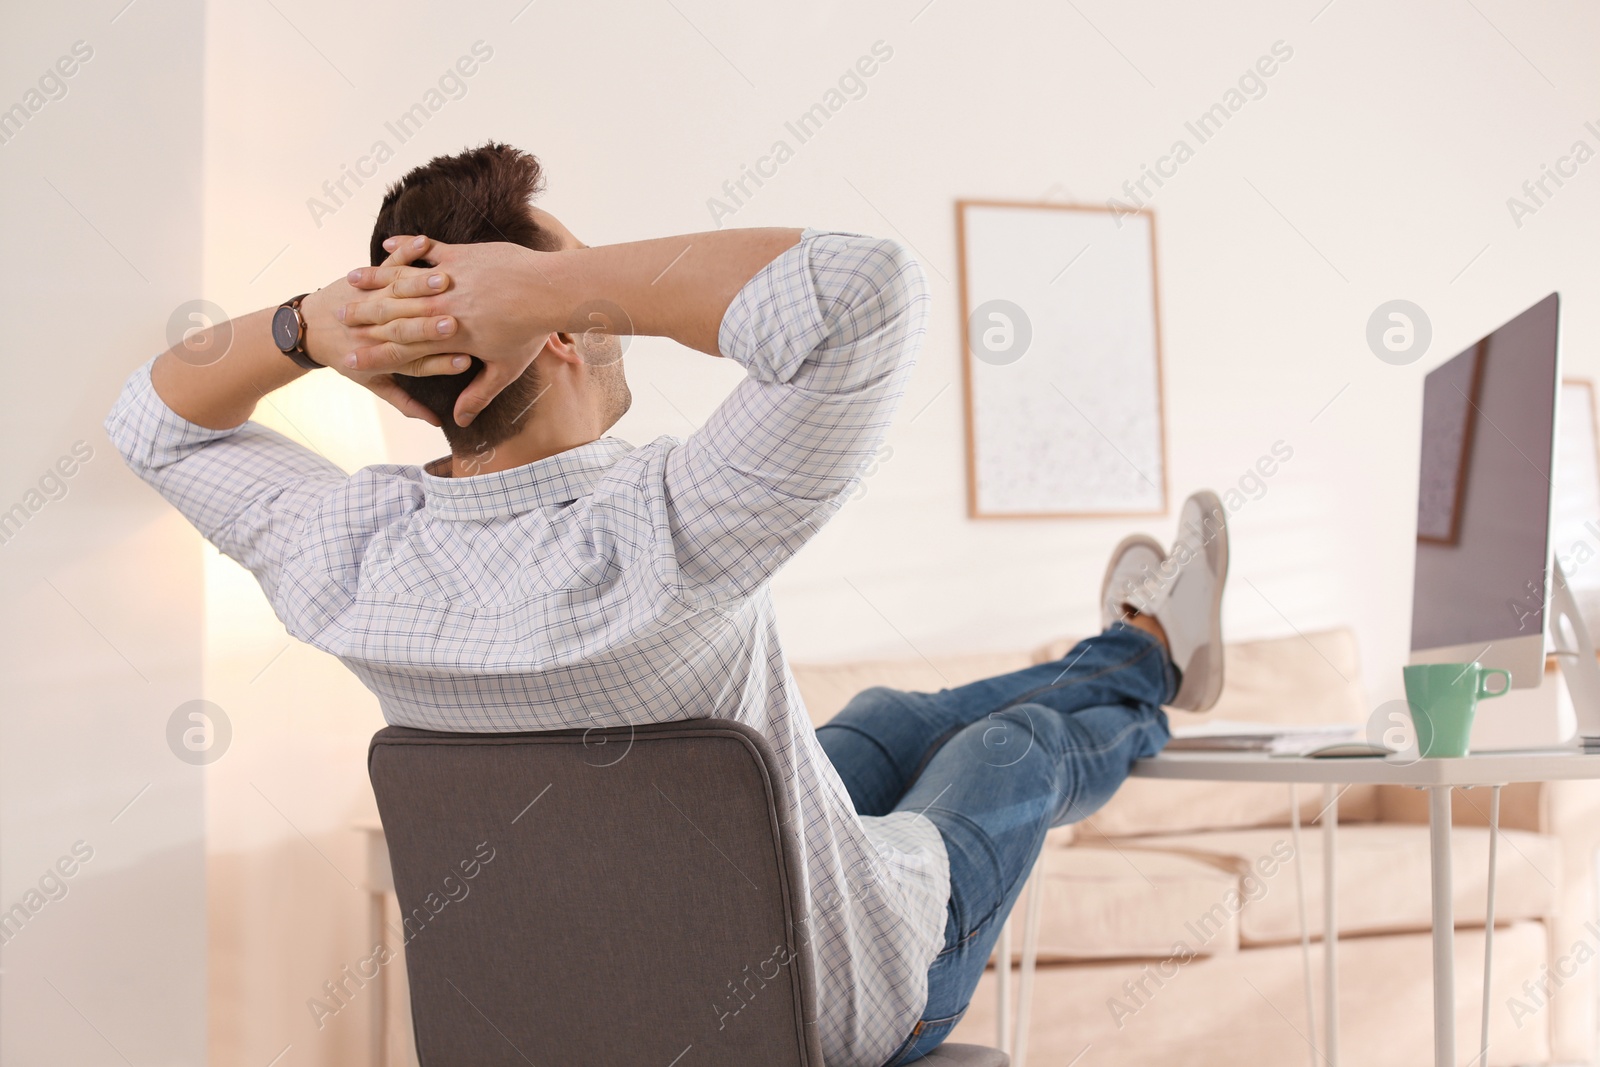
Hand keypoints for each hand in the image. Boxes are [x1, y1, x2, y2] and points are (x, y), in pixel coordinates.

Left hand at [301, 259, 468, 427]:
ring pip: (400, 292)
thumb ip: (406, 402)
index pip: (419, 362)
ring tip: (443, 281)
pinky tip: (422, 243)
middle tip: (455, 323)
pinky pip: (390, 263)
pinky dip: (404, 251)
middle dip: (433, 325)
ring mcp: (374, 300)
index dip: (442, 363)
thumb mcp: (373, 383)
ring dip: (421, 286)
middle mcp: (380, 329)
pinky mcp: (369, 278)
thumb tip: (435, 423)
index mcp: (386, 357)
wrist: (306, 329)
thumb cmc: (344, 357)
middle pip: (412, 328)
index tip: (465, 362)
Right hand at [342, 235, 557, 425]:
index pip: (401, 351)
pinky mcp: (459, 256)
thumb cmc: (529, 332)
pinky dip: (407, 248)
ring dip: (375, 280)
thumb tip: (460, 422)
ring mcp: (449, 281)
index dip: (371, 356)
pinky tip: (388, 244)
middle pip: (392, 314)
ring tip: (351, 281)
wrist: (548, 292)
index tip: (346, 359)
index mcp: (448, 339)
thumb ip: (479, 394)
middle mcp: (442, 309)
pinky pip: (427, 251)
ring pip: (403, 281)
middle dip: (361, 316)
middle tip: (335, 318)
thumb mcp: (506, 369)